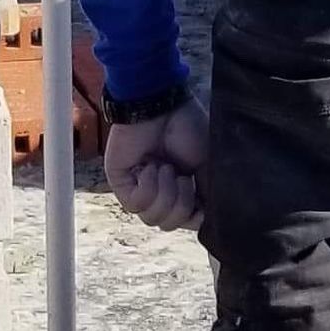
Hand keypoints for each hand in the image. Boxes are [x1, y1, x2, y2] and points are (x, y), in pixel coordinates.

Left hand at [104, 95, 208, 232]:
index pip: (185, 221)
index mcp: (180, 188)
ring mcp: (138, 187)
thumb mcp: (207, 164)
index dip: (194, 217)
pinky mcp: (120, 182)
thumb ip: (208, 193)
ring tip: (165, 167)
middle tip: (182, 176)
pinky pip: (135, 205)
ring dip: (165, 192)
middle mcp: (159, 190)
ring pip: (152, 219)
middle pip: (168, 224)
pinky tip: (150, 166)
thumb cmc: (186, 127)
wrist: (163, 105)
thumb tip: (208, 218)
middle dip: (181, 203)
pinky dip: (148, 186)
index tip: (200, 199)